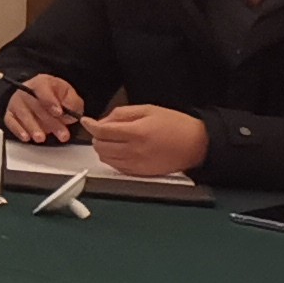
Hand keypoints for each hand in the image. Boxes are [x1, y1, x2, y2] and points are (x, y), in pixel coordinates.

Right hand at [0, 72, 86, 144]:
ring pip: (24, 115)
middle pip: (36, 105)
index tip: (59, 113)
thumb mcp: (69, 95)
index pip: (42, 89)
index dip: (50, 101)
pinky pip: (11, 122)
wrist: (40, 98)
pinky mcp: (10, 114)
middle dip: (50, 122)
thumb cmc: (56, 97)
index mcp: (42, 82)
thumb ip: (72, 102)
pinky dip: (18, 130)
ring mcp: (16, 102)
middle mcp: (25, 90)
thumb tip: (69, 112)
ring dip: (33, 128)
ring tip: (41, 138)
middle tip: (62, 134)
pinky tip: (26, 137)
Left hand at [90, 104, 208, 177]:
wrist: (197, 144)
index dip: (90, 125)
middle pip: (100, 146)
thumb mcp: (148, 109)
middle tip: (102, 130)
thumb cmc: (176, 125)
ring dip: (103, 148)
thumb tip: (102, 120)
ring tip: (112, 140)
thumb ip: (122, 113)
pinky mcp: (141, 173)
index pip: (102, 131)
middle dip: (96, 137)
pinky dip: (112, 159)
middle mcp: (135, 151)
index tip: (86, 121)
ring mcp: (137, 164)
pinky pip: (117, 167)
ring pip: (106, 159)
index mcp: (137, 132)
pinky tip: (120, 151)